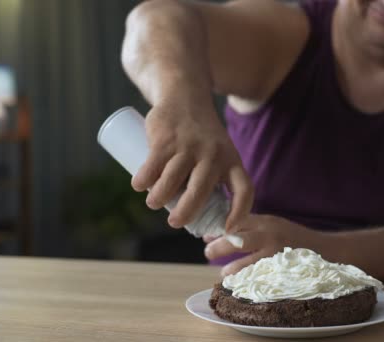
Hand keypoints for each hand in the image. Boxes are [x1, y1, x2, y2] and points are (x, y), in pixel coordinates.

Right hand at [131, 99, 253, 229]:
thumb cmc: (202, 136)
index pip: (244, 190)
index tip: (228, 229)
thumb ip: (211, 180)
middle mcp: (213, 155)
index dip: (239, 213)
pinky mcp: (166, 139)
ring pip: (171, 181)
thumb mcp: (218, 153)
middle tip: (174, 223)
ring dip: (157, 198)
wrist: (185, 96)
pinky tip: (139, 186)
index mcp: (231, 160)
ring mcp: (189, 146)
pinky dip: (142, 181)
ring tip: (153, 203)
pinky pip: (152, 166)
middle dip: (185, 213)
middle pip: (200, 193)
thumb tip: (195, 217)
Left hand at [204, 214, 324, 275]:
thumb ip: (248, 227)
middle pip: (237, 238)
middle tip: (208, 253)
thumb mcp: (274, 225)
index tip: (206, 236)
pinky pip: (259, 276)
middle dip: (219, 247)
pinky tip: (239, 284)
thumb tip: (213, 234)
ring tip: (224, 274)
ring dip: (231, 269)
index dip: (218, 228)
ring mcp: (276, 252)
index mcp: (266, 221)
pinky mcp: (282, 268)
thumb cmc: (295, 238)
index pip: (236, 220)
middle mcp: (270, 234)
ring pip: (247, 261)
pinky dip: (247, 280)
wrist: (327, 249)